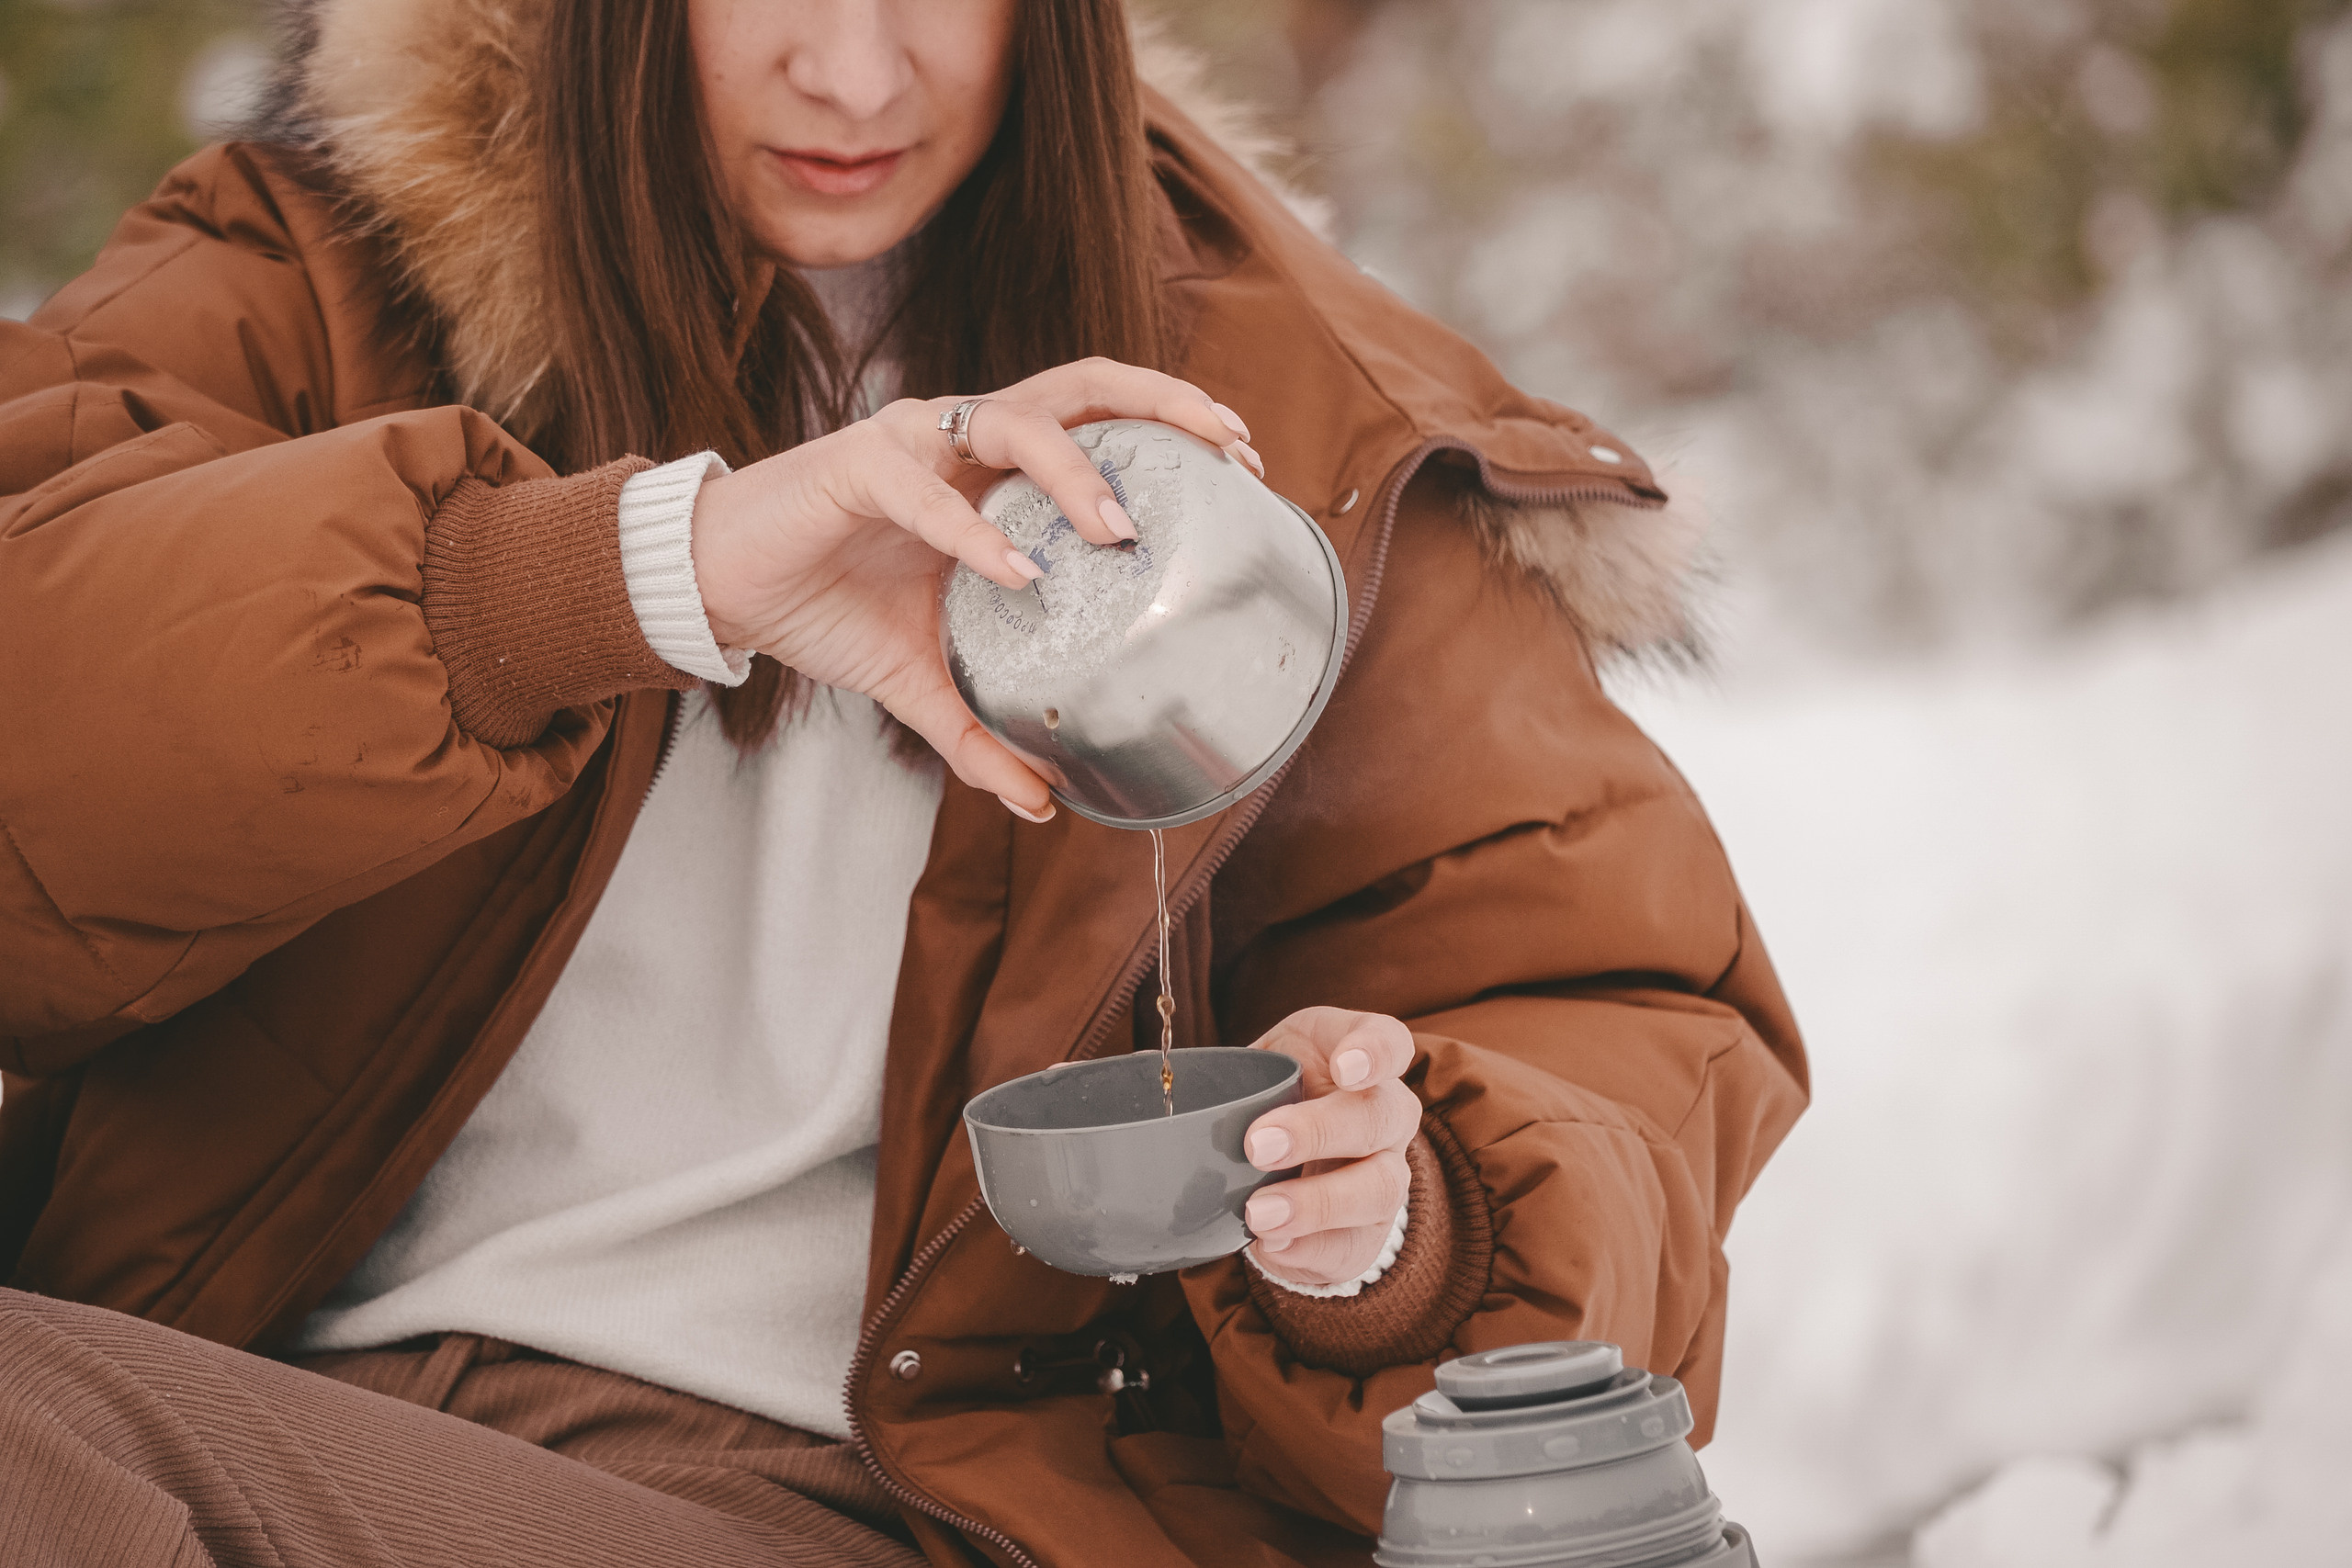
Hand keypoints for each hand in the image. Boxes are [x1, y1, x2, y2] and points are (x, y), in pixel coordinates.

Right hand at [686, 359, 1259, 816]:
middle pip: (1081, 385)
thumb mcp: (920, 682)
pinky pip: (926, 491)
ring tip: (1118, 529)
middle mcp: (965, 437)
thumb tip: (1042, 804)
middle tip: (1229, 448)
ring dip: (1075, 472)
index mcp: (993, 469)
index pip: (1098, 417)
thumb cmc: (826, 607)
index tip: (1244, 461)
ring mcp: (914, 442)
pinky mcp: (856, 466)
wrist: (727, 591)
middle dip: (1163, 403)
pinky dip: (974, 532)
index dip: (1172, 422)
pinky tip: (1016, 570)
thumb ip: (982, 734)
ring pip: (1016, 420)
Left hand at [1241, 1008, 1419, 1286]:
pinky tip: (1272, 1245)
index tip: (1344, 1068)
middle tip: (1257, 1147)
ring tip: (1259, 1214)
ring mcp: (1387, 1175)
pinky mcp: (1369, 1232)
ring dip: (1317, 1204)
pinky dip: (1309, 1249)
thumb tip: (1154, 1080)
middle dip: (1320, 1132)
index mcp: (1359, 1059)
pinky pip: (1354, 1246)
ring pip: (1381, 1188)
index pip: (1390, 1042)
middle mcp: (1387, 1115)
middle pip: (1380, 1117)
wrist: (1291, 1166)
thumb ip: (1227, 1072)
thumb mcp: (1257, 1067)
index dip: (1374, 1052)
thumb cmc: (1270, 1100)